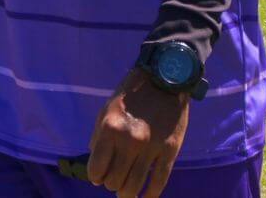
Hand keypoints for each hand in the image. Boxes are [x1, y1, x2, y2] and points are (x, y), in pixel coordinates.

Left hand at [86, 67, 189, 197]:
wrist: (163, 79)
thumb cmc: (131, 95)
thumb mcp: (107, 111)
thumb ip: (99, 138)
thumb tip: (96, 167)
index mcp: (110, 129)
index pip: (97, 169)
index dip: (96, 177)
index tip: (99, 177)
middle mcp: (129, 141)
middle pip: (115, 181)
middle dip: (111, 184)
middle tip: (115, 179)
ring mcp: (151, 147)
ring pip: (134, 186)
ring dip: (127, 194)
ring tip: (126, 192)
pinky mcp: (170, 150)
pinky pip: (159, 181)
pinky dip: (150, 195)